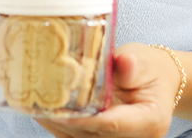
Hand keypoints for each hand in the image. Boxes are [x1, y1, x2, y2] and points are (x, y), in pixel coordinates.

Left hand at [37, 44, 180, 137]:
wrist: (156, 81)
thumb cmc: (149, 69)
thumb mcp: (143, 60)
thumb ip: (131, 64)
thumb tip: (124, 61)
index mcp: (151, 119)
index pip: (113, 124)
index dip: (84, 120)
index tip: (60, 112)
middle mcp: (138, 137)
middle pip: (94, 136)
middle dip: (64, 123)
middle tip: (37, 107)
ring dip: (59, 127)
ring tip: (35, 109)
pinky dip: (63, 128)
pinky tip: (44, 114)